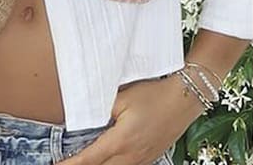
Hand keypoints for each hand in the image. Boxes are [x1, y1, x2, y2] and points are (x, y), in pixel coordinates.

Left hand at [61, 74, 203, 164]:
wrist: (186, 98)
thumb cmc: (156, 95)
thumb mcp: (123, 97)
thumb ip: (101, 108)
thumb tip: (86, 115)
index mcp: (120, 141)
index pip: (88, 160)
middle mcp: (131, 155)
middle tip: (66, 164)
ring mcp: (142, 159)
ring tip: (85, 162)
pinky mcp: (150, 157)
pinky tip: (109, 159)